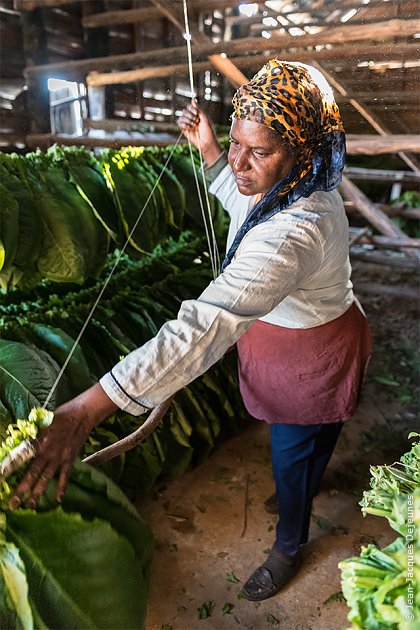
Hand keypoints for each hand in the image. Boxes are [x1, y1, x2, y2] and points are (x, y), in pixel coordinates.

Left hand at [9, 383, 117, 507]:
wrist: (83, 414)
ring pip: (46, 478)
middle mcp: (47, 451)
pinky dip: (62, 487)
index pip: (20, 458)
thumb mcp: (43, 422)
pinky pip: (65, 476)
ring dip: (37, 492)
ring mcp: (59, 456)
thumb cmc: (61, 415)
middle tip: (12, 503)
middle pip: (32, 473)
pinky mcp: (70, 459)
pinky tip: (57, 499)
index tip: (1, 480)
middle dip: (22, 489)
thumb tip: (19, 441)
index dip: (9, 469)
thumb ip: (32, 435)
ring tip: (29, 505)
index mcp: (38, 441)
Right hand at [177, 98, 222, 165]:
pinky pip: (179, 123)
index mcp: (197, 114)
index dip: (191, 109)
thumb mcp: (205, 118)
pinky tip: (189, 128)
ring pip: (181, 117)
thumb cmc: (208, 130)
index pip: (189, 107)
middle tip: (196, 121)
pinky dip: (184, 124)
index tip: (196, 113)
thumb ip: (198, 109)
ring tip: (193, 125)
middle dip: (190, 115)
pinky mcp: (184, 130)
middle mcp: (191, 118)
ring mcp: (187, 124)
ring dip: (187, 120)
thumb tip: (193, 99)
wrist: (207, 142)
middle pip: (184, 111)